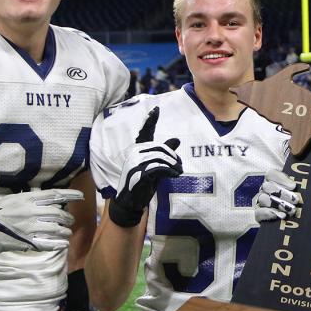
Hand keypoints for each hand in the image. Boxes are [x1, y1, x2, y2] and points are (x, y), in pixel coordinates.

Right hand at [0, 189, 81, 251]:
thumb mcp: (15, 198)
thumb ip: (32, 198)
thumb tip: (50, 198)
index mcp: (28, 199)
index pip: (55, 195)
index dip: (70, 195)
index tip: (81, 196)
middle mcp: (31, 212)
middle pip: (59, 214)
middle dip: (68, 218)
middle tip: (70, 220)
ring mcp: (30, 227)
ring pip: (56, 229)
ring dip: (65, 231)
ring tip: (67, 232)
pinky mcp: (27, 241)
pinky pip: (48, 243)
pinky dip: (59, 244)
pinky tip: (64, 244)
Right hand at [108, 107, 181, 226]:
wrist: (130, 202)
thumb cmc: (143, 182)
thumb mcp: (155, 166)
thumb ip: (164, 153)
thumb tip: (176, 140)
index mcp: (138, 150)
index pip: (145, 133)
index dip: (150, 121)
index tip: (156, 109)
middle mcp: (134, 154)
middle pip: (160, 148)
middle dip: (173, 156)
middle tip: (180, 167)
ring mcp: (134, 164)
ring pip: (161, 157)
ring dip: (174, 165)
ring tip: (178, 172)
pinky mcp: (138, 175)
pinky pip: (158, 168)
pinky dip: (170, 171)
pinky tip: (175, 175)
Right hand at [254, 168, 301, 222]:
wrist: (300, 219)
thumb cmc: (301, 196)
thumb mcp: (302, 181)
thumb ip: (298, 166)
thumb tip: (297, 150)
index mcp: (274, 179)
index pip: (271, 174)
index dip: (281, 179)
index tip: (293, 186)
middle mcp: (266, 189)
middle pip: (268, 187)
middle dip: (282, 193)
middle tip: (296, 200)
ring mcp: (261, 201)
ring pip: (263, 199)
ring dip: (278, 204)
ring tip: (291, 210)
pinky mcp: (259, 215)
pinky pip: (258, 213)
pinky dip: (268, 214)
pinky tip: (280, 216)